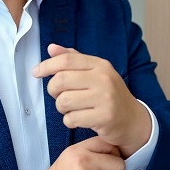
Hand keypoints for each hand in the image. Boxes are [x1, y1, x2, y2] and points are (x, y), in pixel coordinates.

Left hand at [32, 44, 152, 157]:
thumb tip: (52, 48)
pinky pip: (72, 119)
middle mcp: (104, 78)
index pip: (67, 60)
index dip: (47, 66)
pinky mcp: (105, 117)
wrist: (133, 120)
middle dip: (53, 90)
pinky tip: (79, 119)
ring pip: (64, 101)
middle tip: (58, 96)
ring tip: (72, 109)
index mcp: (100, 65)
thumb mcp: (96, 73)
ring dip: (62, 108)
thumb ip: (74, 60)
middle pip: (61, 81)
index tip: (36, 72)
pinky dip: (70, 121)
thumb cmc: (109, 95)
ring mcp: (105, 98)